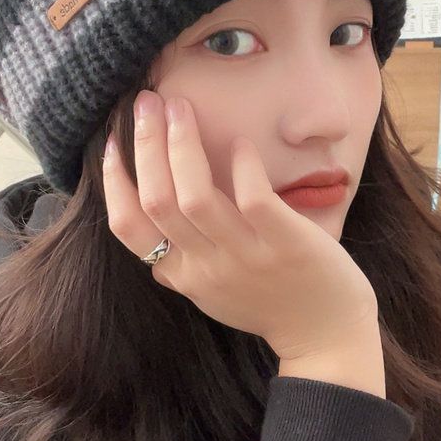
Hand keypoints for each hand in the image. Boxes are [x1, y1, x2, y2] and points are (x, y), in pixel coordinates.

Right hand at [102, 91, 379, 366]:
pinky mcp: (284, 244)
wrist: (327, 338)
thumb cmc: (272, 307)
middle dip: (146, 145)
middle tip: (147, 103)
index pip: (128, 227)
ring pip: (195, 196)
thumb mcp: (214, 296)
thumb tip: (152, 253)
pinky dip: (242, 165)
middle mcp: (207, 267)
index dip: (114, 181)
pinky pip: (252, 198)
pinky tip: (241, 142)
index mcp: (184, 276)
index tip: (113, 142)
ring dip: (182, 145)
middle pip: (157, 200)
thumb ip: (183, 272)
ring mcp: (246, 256)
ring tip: (181, 107)